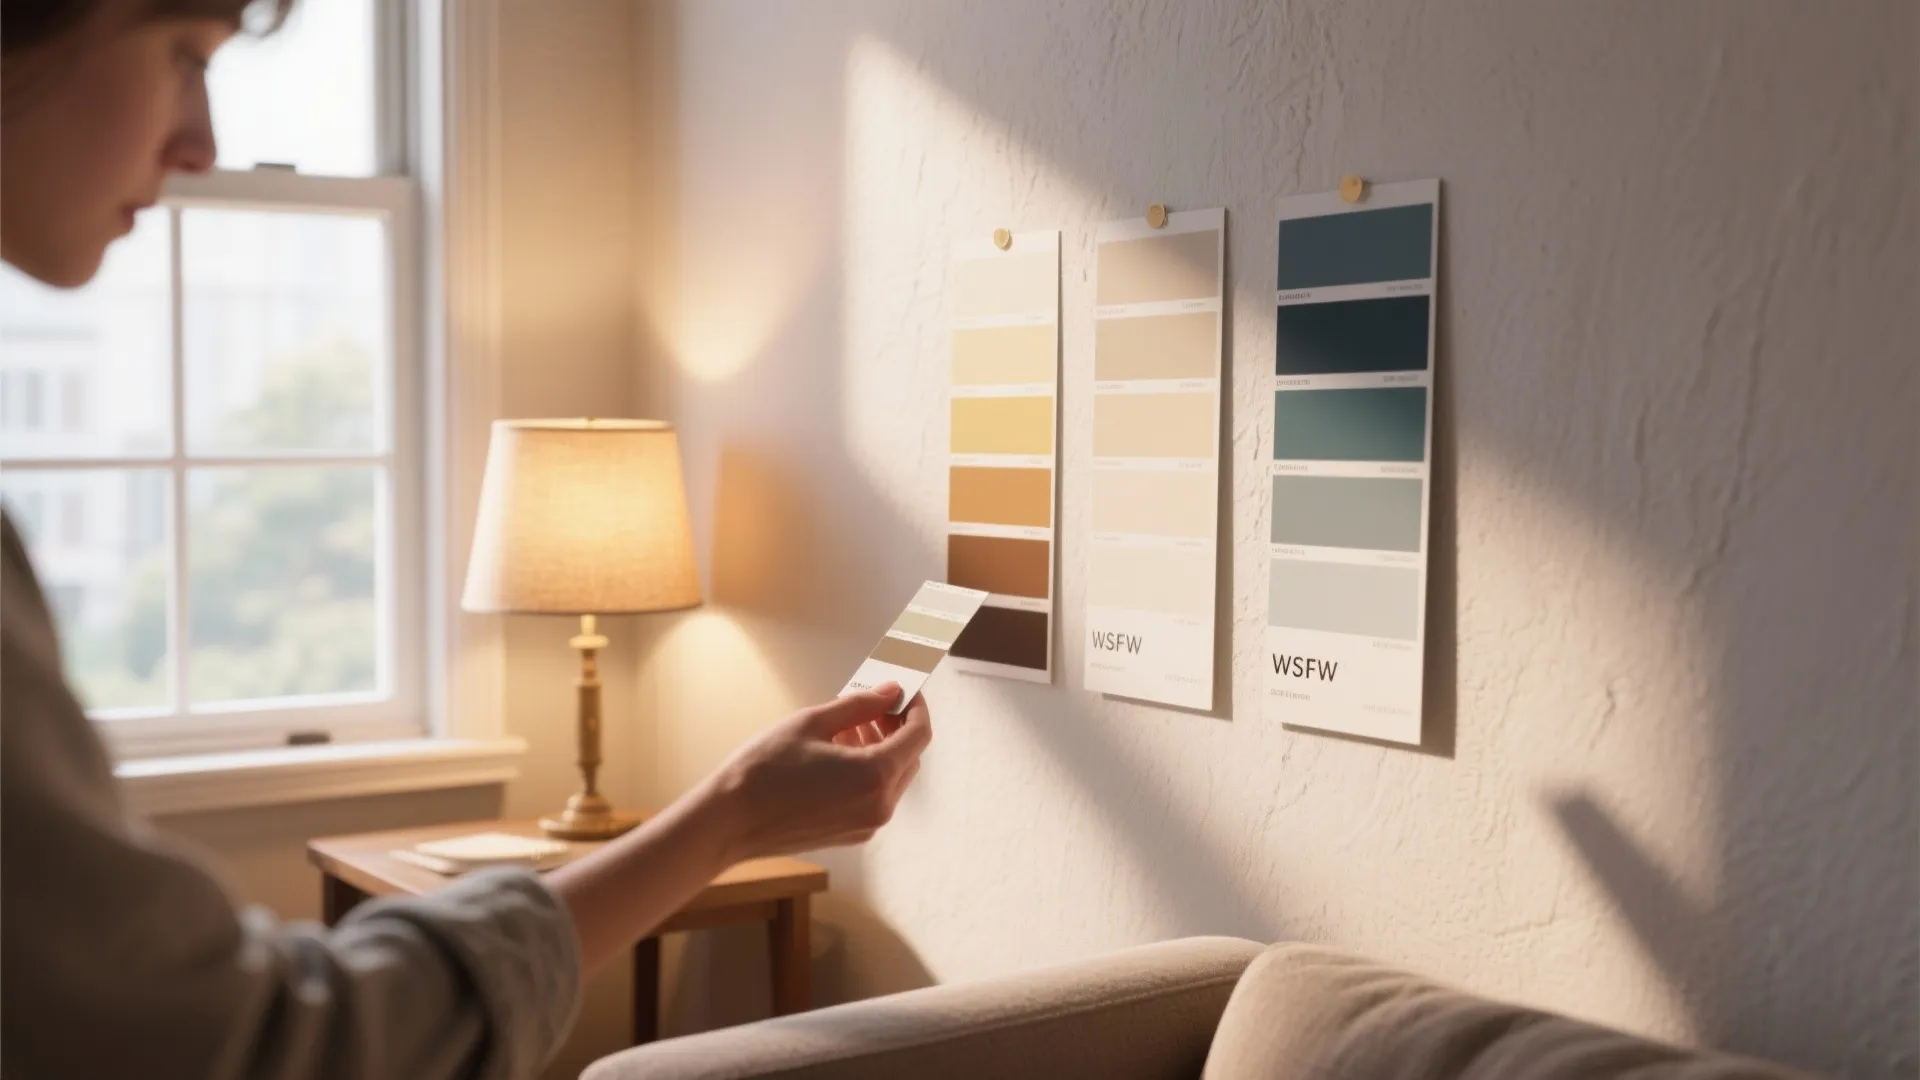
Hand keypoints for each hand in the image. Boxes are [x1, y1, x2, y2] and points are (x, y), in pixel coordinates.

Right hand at [700, 683, 931, 862]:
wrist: (729, 821)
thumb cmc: (764, 769)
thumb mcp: (812, 722)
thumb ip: (860, 705)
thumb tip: (890, 691)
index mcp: (875, 776)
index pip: (919, 735)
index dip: (916, 706)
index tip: (904, 690)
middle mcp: (879, 806)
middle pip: (910, 757)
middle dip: (898, 727)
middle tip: (875, 703)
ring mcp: (866, 825)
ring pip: (893, 778)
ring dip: (883, 748)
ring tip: (853, 725)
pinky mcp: (851, 835)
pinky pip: (875, 797)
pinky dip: (870, 771)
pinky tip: (841, 753)